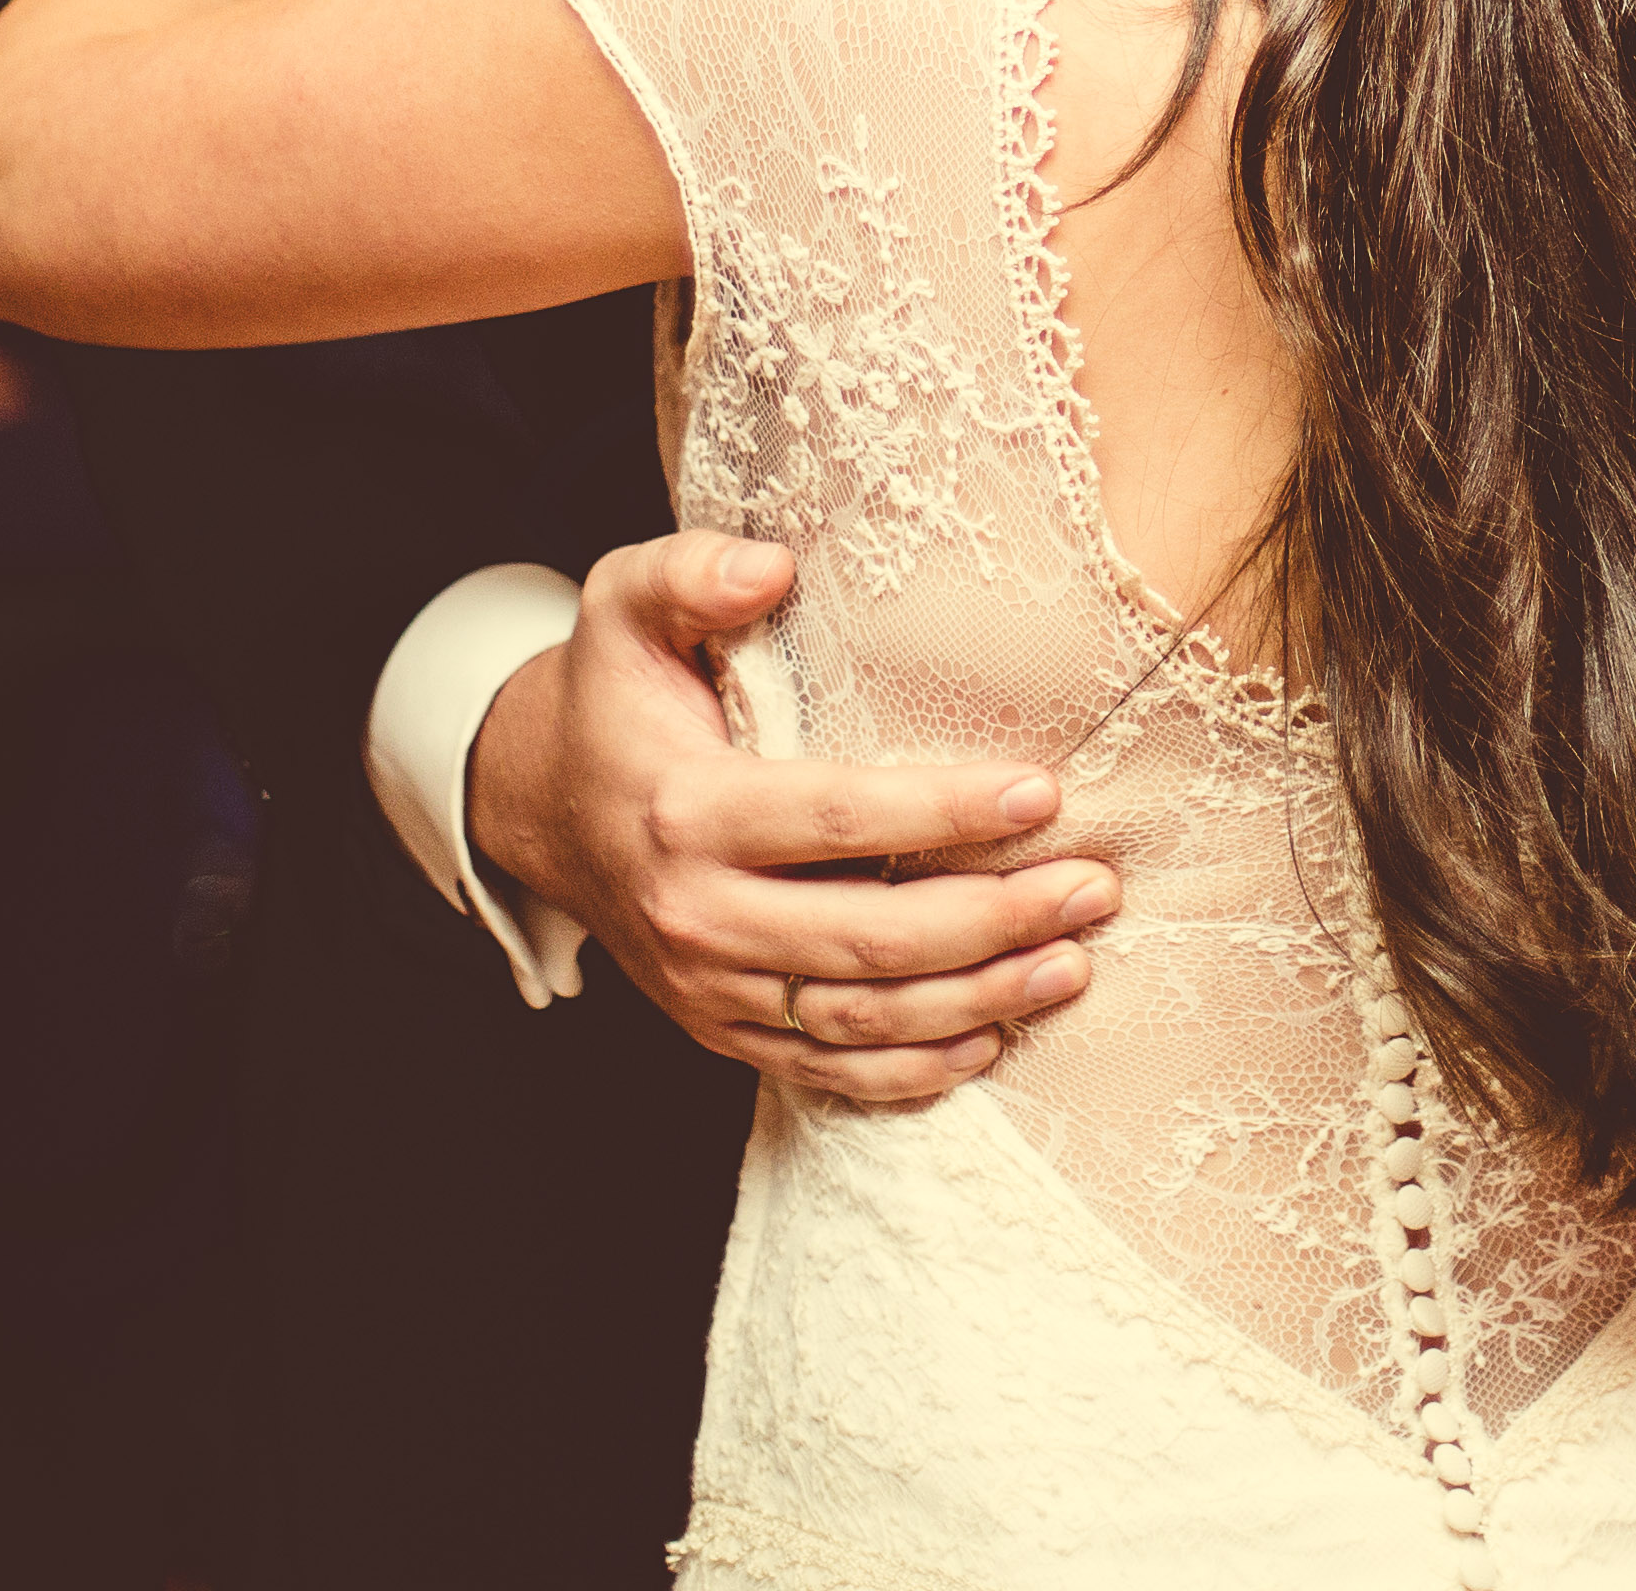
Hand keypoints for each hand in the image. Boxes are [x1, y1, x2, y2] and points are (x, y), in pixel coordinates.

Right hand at [472, 532, 1119, 1102]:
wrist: (542, 810)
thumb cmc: (613, 698)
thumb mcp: (621, 608)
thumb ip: (688, 574)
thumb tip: (772, 565)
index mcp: (685, 812)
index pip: (835, 820)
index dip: (943, 811)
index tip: (1043, 793)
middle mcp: (696, 915)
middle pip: (867, 939)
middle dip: (993, 921)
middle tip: (1093, 889)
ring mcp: (708, 987)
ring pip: (860, 1019)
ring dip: (977, 1001)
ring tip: (1073, 962)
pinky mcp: (721, 1029)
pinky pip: (827, 1071)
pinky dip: (914, 1072)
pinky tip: (993, 1039)